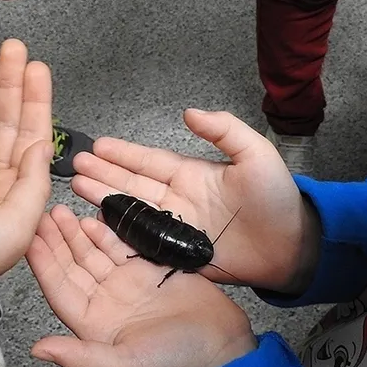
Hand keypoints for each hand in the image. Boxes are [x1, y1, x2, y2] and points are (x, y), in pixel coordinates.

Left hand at [26, 205, 255, 366]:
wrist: (224, 352)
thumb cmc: (175, 366)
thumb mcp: (122, 366)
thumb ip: (79, 356)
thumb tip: (35, 350)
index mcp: (93, 323)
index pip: (59, 287)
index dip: (43, 262)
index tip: (29, 236)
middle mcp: (106, 301)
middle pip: (74, 264)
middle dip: (58, 239)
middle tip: (44, 213)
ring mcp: (128, 284)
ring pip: (96, 252)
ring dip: (79, 232)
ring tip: (63, 210)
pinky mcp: (150, 270)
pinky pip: (123, 245)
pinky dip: (109, 230)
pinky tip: (96, 215)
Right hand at [71, 109, 321, 294]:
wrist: (292, 249)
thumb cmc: (275, 199)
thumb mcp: (255, 155)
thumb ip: (224, 131)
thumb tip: (189, 113)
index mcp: (190, 175)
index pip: (148, 161)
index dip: (122, 153)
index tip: (97, 145)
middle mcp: (175, 199)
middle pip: (131, 183)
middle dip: (102, 173)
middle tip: (74, 165)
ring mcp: (173, 226)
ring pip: (131, 209)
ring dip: (104, 197)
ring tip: (77, 187)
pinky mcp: (175, 253)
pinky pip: (140, 240)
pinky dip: (118, 231)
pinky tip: (97, 222)